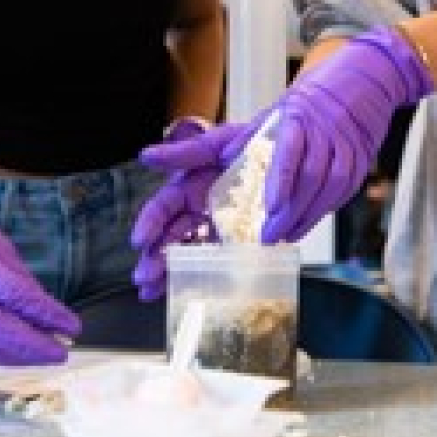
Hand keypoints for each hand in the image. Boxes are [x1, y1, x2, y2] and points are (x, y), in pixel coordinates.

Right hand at [130, 121, 249, 300]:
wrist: (297, 151)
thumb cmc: (255, 142)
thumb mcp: (220, 144)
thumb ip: (185, 153)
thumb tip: (145, 156)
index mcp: (191, 186)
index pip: (163, 208)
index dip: (149, 224)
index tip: (139, 241)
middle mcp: (201, 210)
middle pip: (172, 237)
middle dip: (155, 258)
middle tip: (144, 279)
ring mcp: (221, 228)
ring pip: (191, 254)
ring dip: (171, 274)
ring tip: (154, 293)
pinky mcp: (243, 242)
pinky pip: (223, 262)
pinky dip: (206, 277)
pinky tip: (192, 292)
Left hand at [260, 26, 430, 243]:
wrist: (362, 79)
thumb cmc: (312, 98)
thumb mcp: (277, 109)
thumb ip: (251, 134)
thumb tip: (225, 157)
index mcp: (299, 116)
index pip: (291, 150)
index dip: (281, 180)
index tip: (270, 206)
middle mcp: (326, 130)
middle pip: (311, 176)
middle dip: (290, 211)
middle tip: (269, 235)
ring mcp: (347, 145)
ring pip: (331, 186)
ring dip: (309, 215)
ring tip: (287, 234)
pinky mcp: (362, 158)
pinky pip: (346, 188)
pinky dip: (327, 208)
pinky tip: (310, 221)